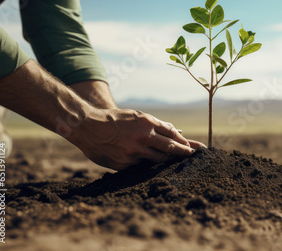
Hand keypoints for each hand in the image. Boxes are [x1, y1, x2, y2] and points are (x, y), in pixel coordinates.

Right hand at [71, 108, 203, 169]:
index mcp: (146, 123)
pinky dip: (146, 164)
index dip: (183, 142)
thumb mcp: (137, 116)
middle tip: (193, 156)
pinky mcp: (125, 163)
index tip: (193, 147)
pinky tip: (149, 165)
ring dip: (167, 160)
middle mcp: (142, 137)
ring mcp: (134, 151)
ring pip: (157, 159)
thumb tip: (178, 131)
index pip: (171, 134)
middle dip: (183, 152)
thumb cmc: (116, 120)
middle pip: (169, 147)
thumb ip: (157, 125)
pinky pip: (140, 166)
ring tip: (175, 162)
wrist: (88, 127)